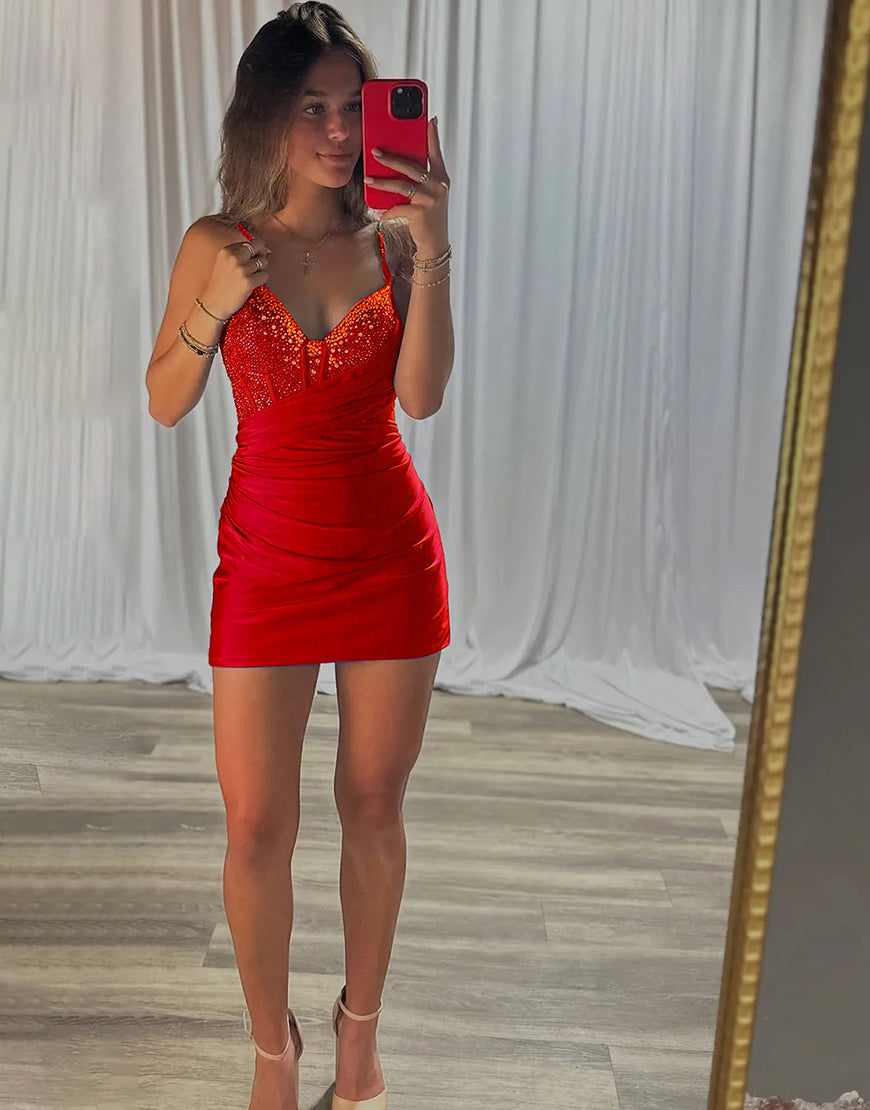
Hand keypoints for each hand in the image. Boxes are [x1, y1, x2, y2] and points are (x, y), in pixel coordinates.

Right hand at [202, 236, 270, 319]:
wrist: (213, 304)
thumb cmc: (220, 286)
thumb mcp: (224, 263)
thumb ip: (240, 254)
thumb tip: (266, 249)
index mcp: (226, 251)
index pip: (251, 242)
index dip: (257, 249)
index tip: (256, 257)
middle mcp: (233, 257)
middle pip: (259, 247)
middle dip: (262, 256)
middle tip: (256, 267)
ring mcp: (241, 269)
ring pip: (263, 262)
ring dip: (261, 270)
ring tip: (252, 278)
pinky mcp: (248, 282)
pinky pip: (265, 276)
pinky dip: (262, 281)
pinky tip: (253, 285)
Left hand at [364, 117, 449, 250]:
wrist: (435, 242)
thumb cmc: (429, 216)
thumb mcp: (429, 194)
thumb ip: (420, 177)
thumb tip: (399, 162)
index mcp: (441, 178)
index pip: (436, 152)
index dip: (433, 135)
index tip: (429, 119)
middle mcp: (438, 186)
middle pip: (411, 166)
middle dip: (391, 158)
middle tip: (375, 151)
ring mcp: (430, 199)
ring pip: (401, 185)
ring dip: (382, 182)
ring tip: (368, 179)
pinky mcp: (420, 213)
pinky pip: (398, 208)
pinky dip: (388, 210)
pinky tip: (381, 212)